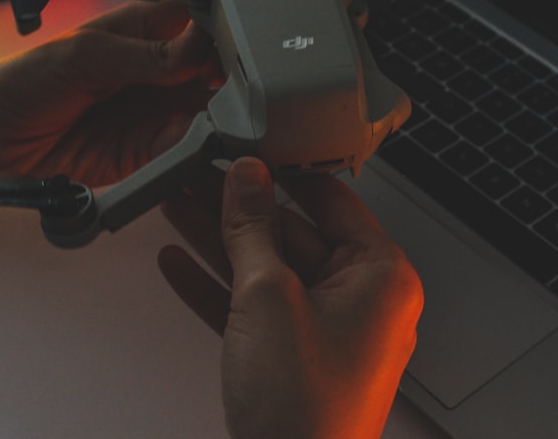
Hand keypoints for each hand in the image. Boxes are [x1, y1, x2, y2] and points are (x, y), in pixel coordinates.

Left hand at [0, 0, 218, 185]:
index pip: (201, 25)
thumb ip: (145, 55)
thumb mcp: (86, 55)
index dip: (222, 35)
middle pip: (215, 72)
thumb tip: (196, 50)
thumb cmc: (24, 81)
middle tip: (241, 91)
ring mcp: (156, 111)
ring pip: (209, 112)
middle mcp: (158, 71)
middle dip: (231, 81)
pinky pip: (184, 149)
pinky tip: (199, 144)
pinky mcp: (148, 150)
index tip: (236, 49)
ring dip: (221, 118)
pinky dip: (196, 149)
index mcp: (145, 32)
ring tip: (226, 121)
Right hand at [158, 158, 423, 438]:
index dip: (286, 169)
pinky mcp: (294, 358)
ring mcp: (327, 330)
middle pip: (293, 233)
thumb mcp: (268, 297)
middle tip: (198, 175)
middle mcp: (361, 300)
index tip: (251, 146)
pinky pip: (255, 308)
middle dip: (238, 208)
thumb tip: (246, 180)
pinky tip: (179, 262)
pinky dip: (216, 287)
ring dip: (218, 241)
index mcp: (381, 277)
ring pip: (267, 269)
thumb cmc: (306, 410)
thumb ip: (252, 229)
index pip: (332, 200)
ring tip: (176, 205)